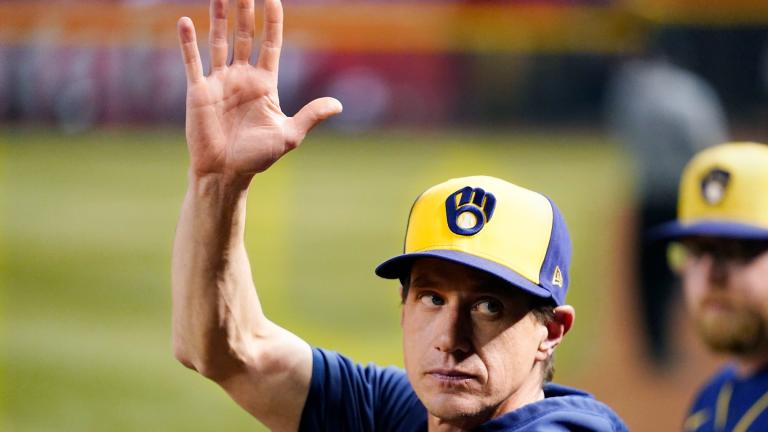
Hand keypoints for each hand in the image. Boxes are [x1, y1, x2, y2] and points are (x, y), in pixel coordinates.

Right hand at [177, 0, 341, 180]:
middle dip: (245, 10)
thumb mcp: (289, 135)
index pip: (270, 43)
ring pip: (218, 40)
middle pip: (244, 34)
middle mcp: (241, 77)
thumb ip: (311, 115)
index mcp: (265, 83)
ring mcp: (219, 81)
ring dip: (218, 16)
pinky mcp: (198, 91)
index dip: (272, 21)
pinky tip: (185, 21)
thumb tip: (339, 105)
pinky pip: (192, 61)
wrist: (225, 173)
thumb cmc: (257, 157)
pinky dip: (188, 42)